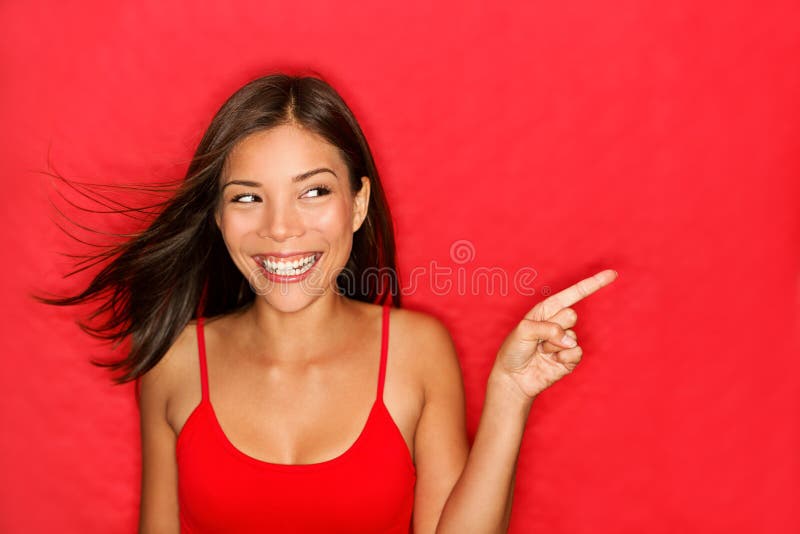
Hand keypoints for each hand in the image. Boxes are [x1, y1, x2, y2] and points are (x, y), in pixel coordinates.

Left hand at [492, 269, 618, 399]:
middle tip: (538, 339)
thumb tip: (570, 340)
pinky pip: (577, 352)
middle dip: (554, 328)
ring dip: (553, 346)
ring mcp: (566, 341)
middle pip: (571, 315)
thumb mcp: (523, 330)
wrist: (513, 377)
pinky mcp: (571, 358)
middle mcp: (559, 323)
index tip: (612, 274)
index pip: (573, 294)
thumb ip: (547, 328)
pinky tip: (551, 362)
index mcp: (547, 309)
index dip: (593, 284)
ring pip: (572, 336)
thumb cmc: (514, 350)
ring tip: (541, 352)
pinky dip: (563, 358)